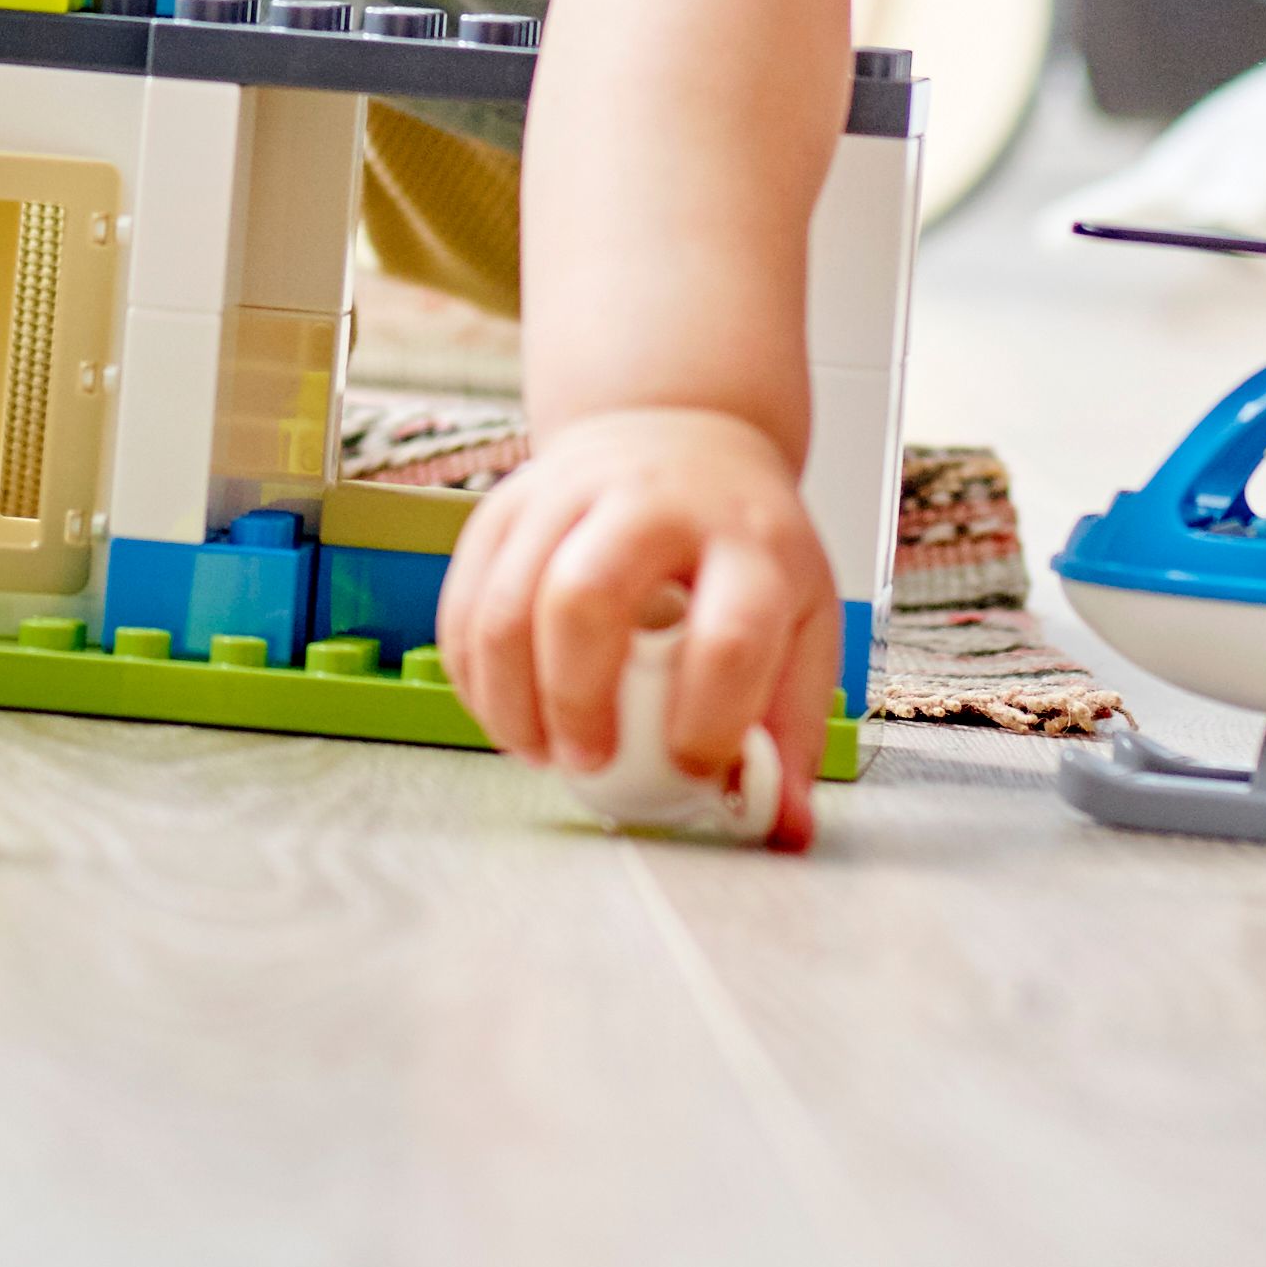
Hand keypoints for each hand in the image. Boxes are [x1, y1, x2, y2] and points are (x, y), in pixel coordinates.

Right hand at [435, 406, 836, 850]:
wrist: (681, 437)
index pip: (729, 634)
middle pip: (587, 595)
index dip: (708, 719)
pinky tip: (506, 712)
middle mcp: (655, 502)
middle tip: (589, 764)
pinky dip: (473, 674)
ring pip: (508, 599)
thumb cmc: (743, 549)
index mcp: (749, 540)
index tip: (691, 771)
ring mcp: (569, 493)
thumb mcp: (800, 620)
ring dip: (511, 698)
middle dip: (576, 700)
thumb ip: (791, 728)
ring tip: (540, 751)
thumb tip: (783, 829)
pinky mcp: (505, 505)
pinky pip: (466, 598)